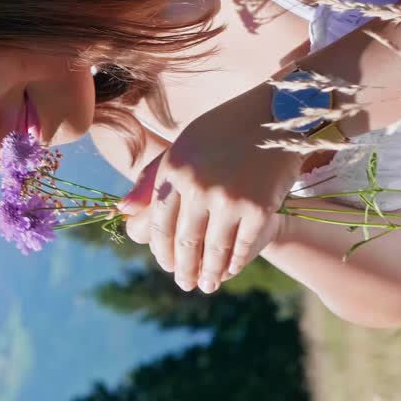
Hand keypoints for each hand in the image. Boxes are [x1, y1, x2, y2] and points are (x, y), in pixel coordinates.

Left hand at [115, 86, 301, 293]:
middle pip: (185, 241)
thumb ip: (153, 178)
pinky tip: (229, 270)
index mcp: (173, 168)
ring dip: (208, 273)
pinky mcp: (258, 208)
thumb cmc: (225, 131)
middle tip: (185, 283)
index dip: (162, 249)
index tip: (167, 264)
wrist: (277, 116)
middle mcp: (196, 185)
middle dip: (184, 269)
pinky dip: (233, 263)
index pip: (160, 223)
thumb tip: (123, 211)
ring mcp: (228, 198)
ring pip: (212, 249)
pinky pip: (241, 246)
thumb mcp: (183, 146)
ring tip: (206, 285)